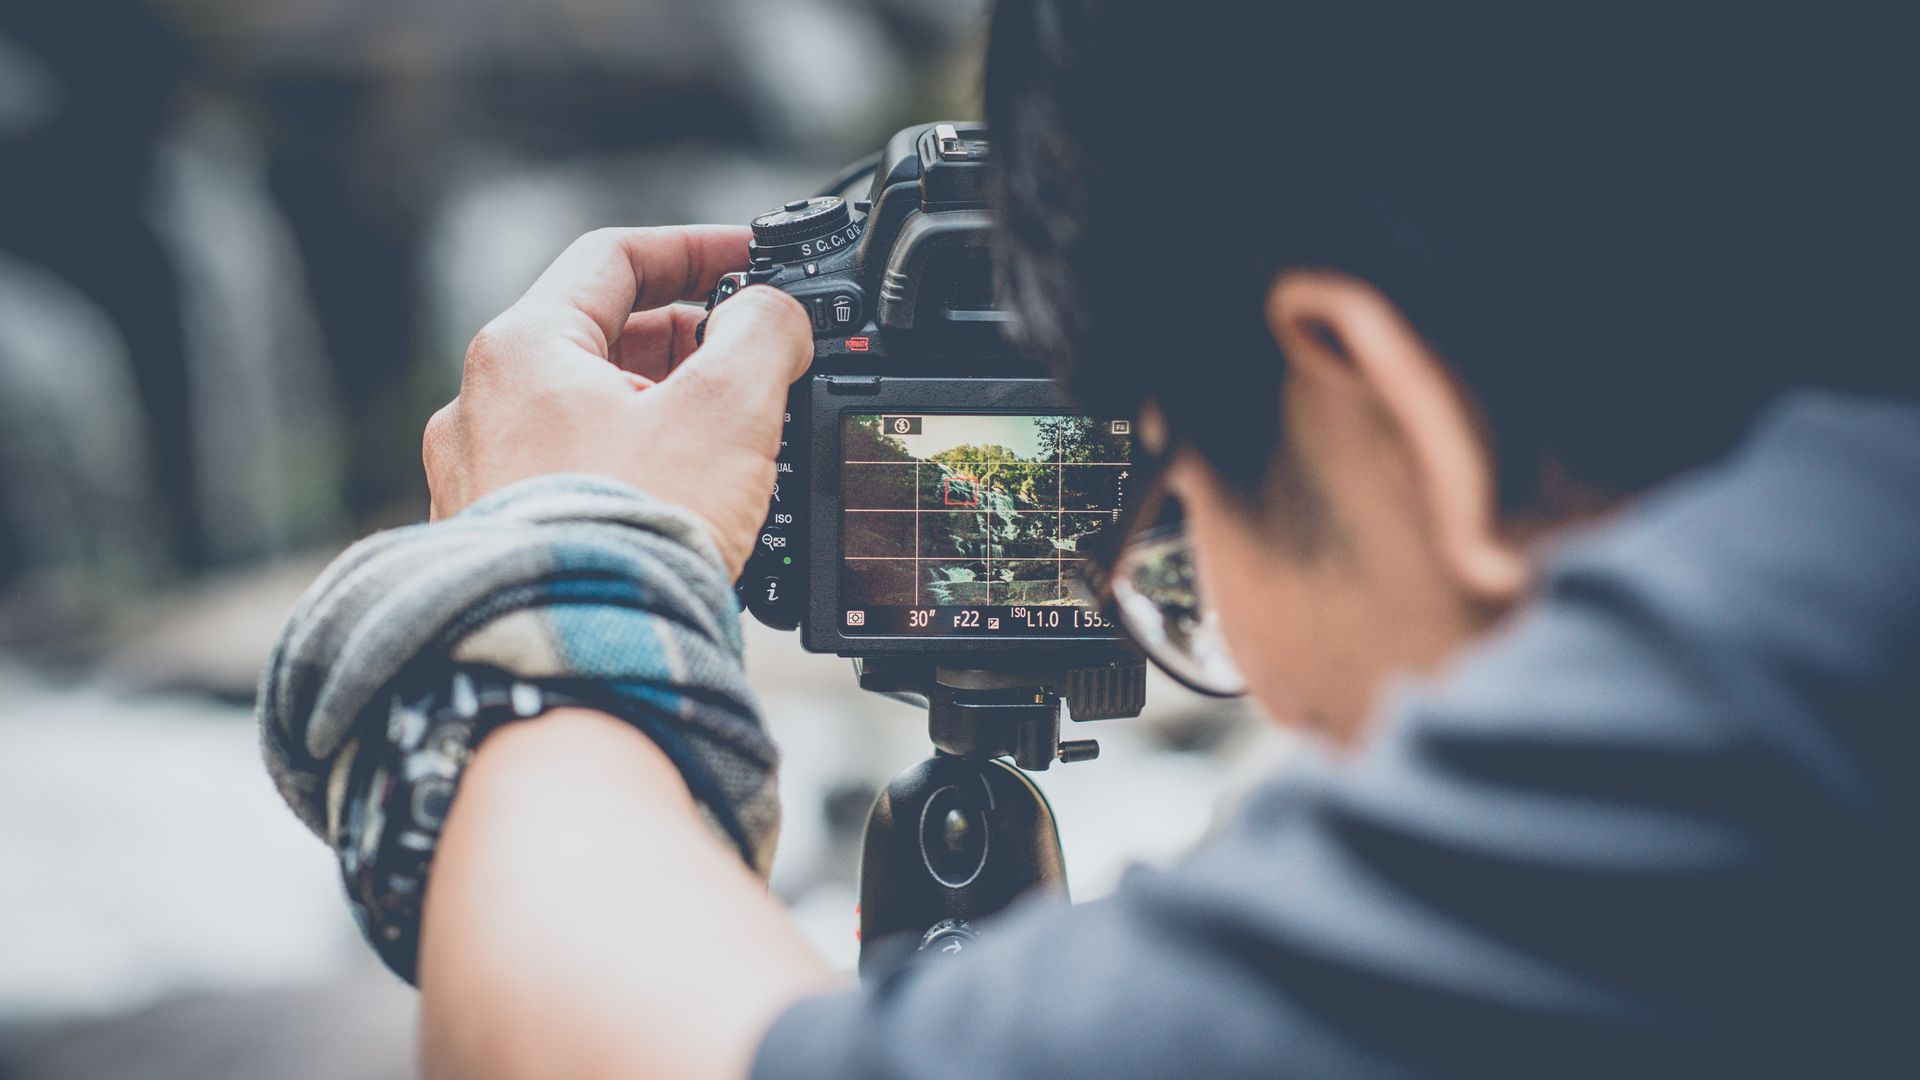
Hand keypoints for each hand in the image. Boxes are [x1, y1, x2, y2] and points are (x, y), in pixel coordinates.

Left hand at [423, 226, 811, 575]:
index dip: (698, 250)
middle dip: (689, 344)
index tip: (751, 262)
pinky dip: (632, 473)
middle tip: (753, 363)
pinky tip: (681, 505)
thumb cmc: (631, 535)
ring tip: (728, 445)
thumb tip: (776, 315)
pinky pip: (574, 479)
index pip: (616, 257)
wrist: (576, 661)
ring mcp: (483, 479)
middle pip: (603, 339)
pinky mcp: (501, 541)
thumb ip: (763, 334)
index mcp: (524, 350)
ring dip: (662, 413)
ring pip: (588, 414)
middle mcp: (482, 407)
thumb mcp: (728, 409)